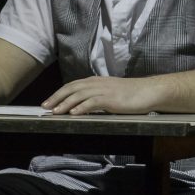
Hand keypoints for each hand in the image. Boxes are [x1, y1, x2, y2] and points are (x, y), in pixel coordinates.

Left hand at [42, 76, 161, 115]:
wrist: (148, 92)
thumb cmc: (132, 94)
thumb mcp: (110, 93)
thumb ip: (97, 97)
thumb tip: (83, 106)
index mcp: (96, 81)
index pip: (72, 85)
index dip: (59, 93)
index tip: (49, 102)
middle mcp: (97, 83)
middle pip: (72, 88)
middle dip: (57, 97)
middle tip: (45, 107)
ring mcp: (104, 90)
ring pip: (79, 95)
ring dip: (65, 104)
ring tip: (55, 112)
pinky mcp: (111, 99)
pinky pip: (92, 102)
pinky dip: (81, 107)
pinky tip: (73, 113)